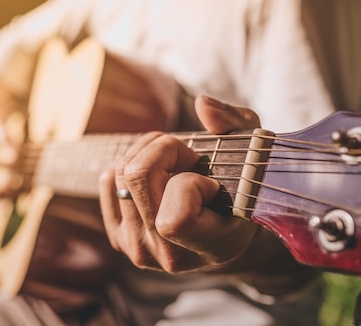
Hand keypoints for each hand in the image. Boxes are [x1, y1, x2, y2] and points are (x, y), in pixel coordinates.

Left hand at [99, 95, 263, 272]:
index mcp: (211, 247)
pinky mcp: (120, 239)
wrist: (227, 234)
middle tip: (187, 156)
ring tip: (174, 163)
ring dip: (148, 153)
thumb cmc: (243, 190)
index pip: (174, 219)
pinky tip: (154, 174)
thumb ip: (235, 124)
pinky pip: (108, 183)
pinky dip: (127, 166)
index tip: (210, 181)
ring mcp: (140, 250)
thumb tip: (203, 104)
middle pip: (137, 178)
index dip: (189, 184)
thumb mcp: (252, 153)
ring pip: (120, 175)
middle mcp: (170, 257)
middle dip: (164, 149)